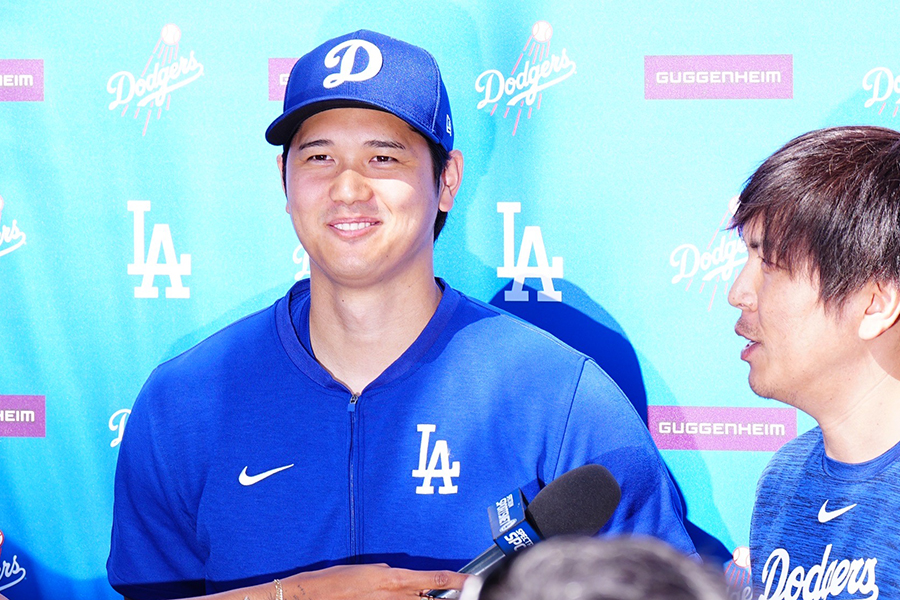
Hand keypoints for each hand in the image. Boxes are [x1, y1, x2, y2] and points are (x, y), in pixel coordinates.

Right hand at [284, 563, 468, 599]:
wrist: (311, 597)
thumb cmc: (334, 580)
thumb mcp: (366, 570)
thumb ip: (388, 575)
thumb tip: (400, 578)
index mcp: (395, 579)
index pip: (436, 580)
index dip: (459, 581)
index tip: (473, 582)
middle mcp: (395, 597)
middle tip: (464, 597)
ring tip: (435, 598)